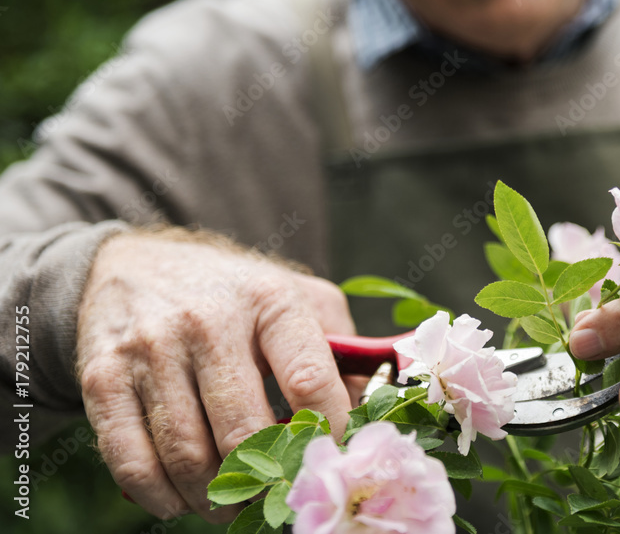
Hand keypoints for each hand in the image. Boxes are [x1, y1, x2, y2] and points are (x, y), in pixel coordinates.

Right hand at [76, 230, 355, 522]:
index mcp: (270, 301)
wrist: (132, 264)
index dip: (327, 432)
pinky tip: (180, 499)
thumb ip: (343, 349)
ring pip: (187, 455)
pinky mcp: (103, 378)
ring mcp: (152, 350)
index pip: (311, 380)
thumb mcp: (298, 297)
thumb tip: (368, 414)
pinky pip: (130, 460)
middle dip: (266, 480)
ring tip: (230, 503)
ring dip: (214, 498)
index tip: (329, 457)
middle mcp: (209, 322)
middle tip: (275, 495)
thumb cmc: (234, 293)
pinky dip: (160, 497)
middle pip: (244, 432)